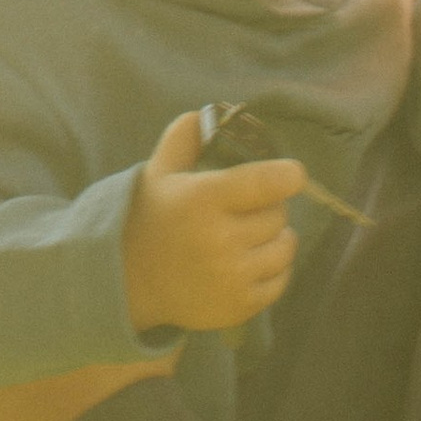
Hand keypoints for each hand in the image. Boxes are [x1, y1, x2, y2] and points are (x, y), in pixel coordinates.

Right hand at [125, 111, 307, 330]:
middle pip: (278, 215)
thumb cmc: (153, 219)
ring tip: (255, 234)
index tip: (292, 175)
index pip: (267, 183)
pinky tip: (253, 260)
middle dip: (271, 208)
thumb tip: (211, 113)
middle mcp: (220, 240)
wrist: (129, 282)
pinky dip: (274, 269)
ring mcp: (231, 277)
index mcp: (203, 200)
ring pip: (285, 248)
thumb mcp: (160, 173)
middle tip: (251, 209)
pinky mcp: (240, 306)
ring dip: (277, 238)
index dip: (288, 176)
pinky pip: (281, 281)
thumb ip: (185, 138)